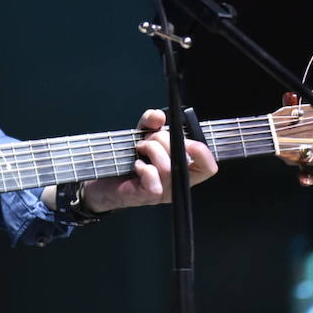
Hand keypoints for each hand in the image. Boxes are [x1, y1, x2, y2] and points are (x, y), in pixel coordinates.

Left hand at [80, 109, 217, 212]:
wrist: (104, 180)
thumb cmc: (128, 159)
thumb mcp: (142, 135)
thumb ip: (151, 122)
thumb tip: (158, 116)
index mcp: (183, 169)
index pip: (208, 166)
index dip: (202, 152)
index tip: (186, 139)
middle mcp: (177, 182)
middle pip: (184, 159)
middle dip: (163, 139)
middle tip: (148, 138)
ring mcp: (163, 192)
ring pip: (167, 167)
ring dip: (150, 150)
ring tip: (140, 148)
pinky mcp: (147, 196)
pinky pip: (153, 181)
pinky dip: (143, 167)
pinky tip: (136, 165)